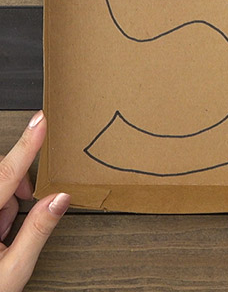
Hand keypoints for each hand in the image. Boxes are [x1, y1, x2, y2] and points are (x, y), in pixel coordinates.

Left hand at [0, 111, 69, 291]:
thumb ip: (38, 230)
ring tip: (2, 235)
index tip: (40, 121)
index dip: (27, 144)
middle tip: (22, 211)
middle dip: (16, 190)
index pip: (7, 173)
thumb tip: (60, 199)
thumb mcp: (14, 269)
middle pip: (0, 176)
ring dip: (5, 204)